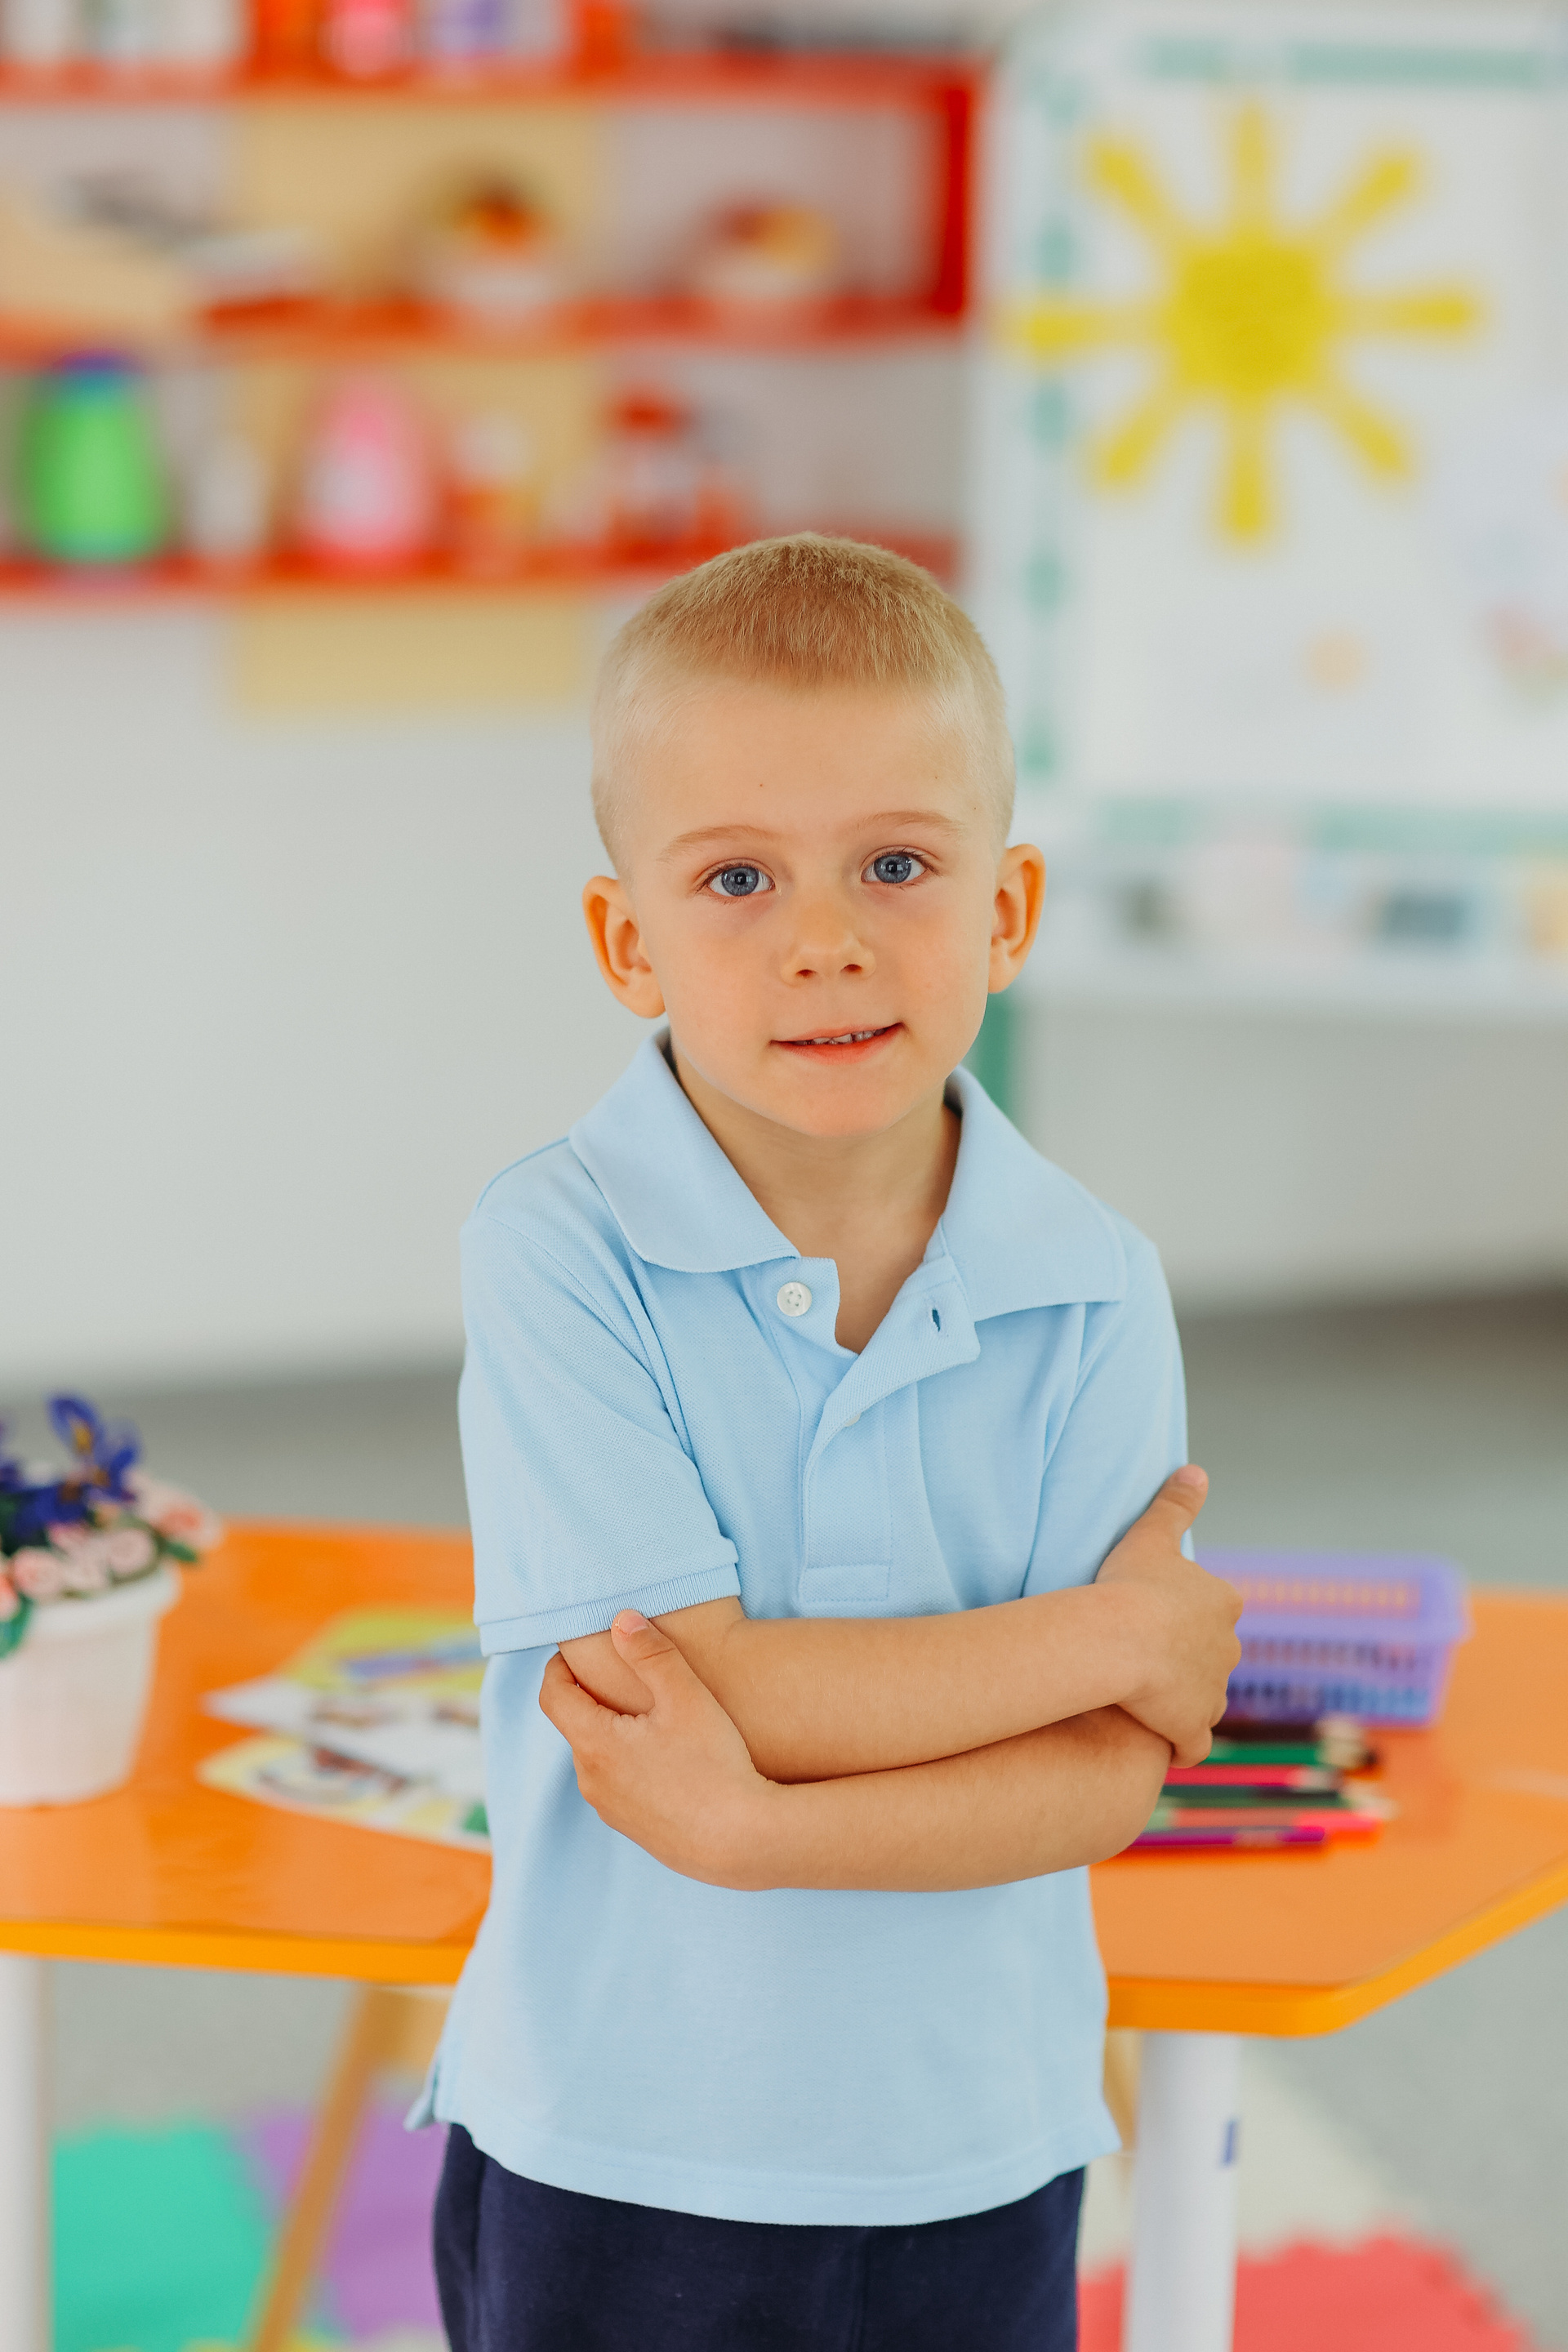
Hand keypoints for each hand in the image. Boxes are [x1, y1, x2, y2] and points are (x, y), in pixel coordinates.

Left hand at [539, 1610, 778, 1887]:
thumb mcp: (686, 1697)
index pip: (553, 1695)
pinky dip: (631, 1766)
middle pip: (578, 1726)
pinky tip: (671, 1761)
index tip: (578, 1652)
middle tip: (628, 1679)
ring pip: (599, 1758)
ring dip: (614, 1734)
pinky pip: (619, 1786)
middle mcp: (591, 1781)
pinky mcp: (633, 1830)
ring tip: (655, 1719)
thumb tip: (621, 1619)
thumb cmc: (715, 1764)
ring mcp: (610, 1810)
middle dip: (595, 1699)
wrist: (743, 1841)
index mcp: (594, 1744)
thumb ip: (651, 1653)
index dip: (560, 1667)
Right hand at [1094, 1466, 1241, 1766]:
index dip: (1183, 1618)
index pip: (1213, 1613)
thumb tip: (1196, 1470)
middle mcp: (1228, 1650)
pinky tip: (1155, 1741)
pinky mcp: (1193, 1729)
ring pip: (1204, 1701)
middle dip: (1186, 1662)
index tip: (1153, 1620)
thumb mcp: (1151, 1534)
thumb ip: (1175, 1504)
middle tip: (1143, 1659)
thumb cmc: (1131, 1584)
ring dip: (1181, 1703)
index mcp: (1223, 1604)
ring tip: (1144, 1701)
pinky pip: (1191, 1745)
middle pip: (1211, 1658)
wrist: (1119, 1641)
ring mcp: (1212, 1693)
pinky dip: (1178, 1744)